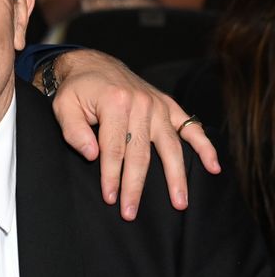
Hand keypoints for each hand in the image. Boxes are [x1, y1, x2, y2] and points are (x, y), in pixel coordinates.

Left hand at [49, 50, 219, 219]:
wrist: (93, 64)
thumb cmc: (77, 90)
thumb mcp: (64, 107)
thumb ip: (74, 131)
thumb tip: (93, 155)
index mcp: (115, 103)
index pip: (114, 148)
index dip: (111, 176)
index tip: (110, 198)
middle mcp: (141, 104)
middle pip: (141, 154)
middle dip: (136, 186)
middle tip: (131, 212)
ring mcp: (158, 106)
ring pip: (170, 147)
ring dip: (175, 177)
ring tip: (179, 204)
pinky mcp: (168, 106)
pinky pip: (191, 127)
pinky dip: (205, 147)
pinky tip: (213, 167)